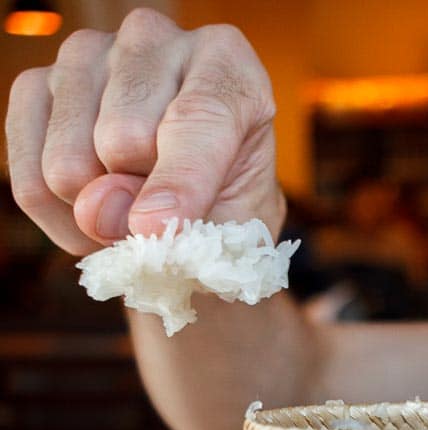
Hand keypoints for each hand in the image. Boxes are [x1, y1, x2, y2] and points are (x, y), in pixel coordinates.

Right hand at [5, 8, 285, 255]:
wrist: (187, 194)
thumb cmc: (224, 199)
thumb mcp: (233, 215)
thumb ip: (182, 219)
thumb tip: (94, 209)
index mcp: (225, 59)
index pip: (199, 114)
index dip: (180, 180)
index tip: (160, 227)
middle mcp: (152, 39)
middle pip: (123, 137)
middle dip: (140, 196)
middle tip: (164, 208)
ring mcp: (86, 54)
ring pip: (68, 163)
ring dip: (100, 211)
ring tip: (134, 203)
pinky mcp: (34, 86)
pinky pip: (29, 180)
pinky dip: (62, 218)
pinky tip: (98, 206)